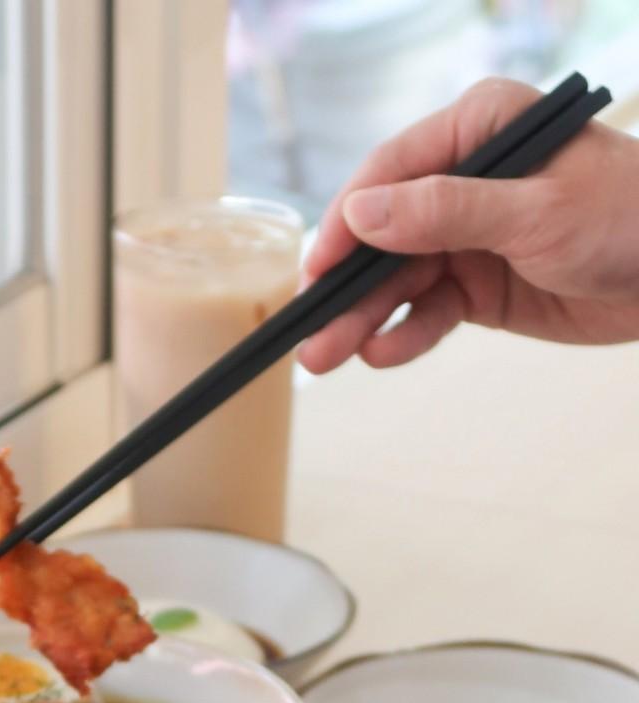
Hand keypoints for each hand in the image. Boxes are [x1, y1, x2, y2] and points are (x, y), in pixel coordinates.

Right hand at [298, 77, 638, 372]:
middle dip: (346, 287)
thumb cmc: (626, 217)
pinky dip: (404, 335)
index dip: (346, 223)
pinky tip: (381, 355)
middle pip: (383, 236)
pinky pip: (428, 311)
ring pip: (398, 280)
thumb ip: (444, 212)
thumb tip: (364, 214)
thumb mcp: (533, 211)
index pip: (389, 174)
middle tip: (310, 333)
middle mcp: (463, 180)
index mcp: (477, 131)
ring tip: (328, 357)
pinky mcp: (478, 285)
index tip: (315, 268)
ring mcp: (468, 236)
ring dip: (363, 320)